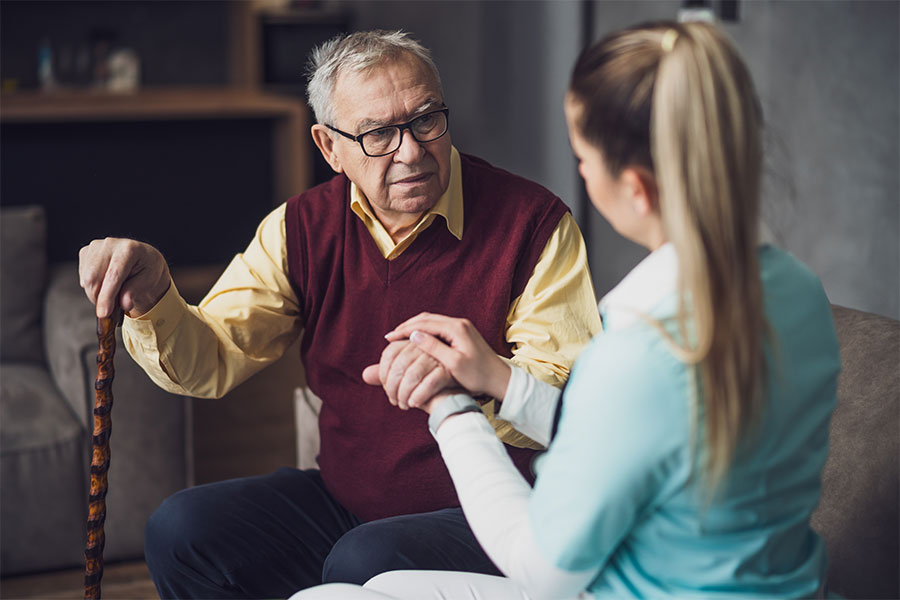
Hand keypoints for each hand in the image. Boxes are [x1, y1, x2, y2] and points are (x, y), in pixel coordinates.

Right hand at [79, 238, 170, 318]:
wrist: (142, 259)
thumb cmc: (147, 269)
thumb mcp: (149, 281)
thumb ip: (135, 291)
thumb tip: (124, 304)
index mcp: (129, 248)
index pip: (114, 275)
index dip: (107, 296)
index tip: (103, 313)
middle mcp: (110, 243)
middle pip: (94, 278)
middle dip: (100, 298)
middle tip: (111, 308)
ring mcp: (96, 246)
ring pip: (86, 279)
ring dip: (96, 294)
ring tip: (113, 294)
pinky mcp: (86, 252)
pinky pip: (83, 277)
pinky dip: (92, 287)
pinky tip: (105, 284)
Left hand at [361, 339, 454, 409]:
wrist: (452, 398)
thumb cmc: (426, 386)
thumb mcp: (404, 379)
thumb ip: (386, 375)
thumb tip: (365, 375)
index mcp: (412, 342)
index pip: (390, 353)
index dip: (383, 374)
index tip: (386, 389)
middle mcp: (425, 345)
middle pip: (400, 364)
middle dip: (392, 387)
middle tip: (394, 401)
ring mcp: (438, 357)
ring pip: (413, 375)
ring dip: (404, 394)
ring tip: (404, 405)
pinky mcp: (448, 371)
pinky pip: (429, 383)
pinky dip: (418, 396)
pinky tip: (415, 404)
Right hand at [385, 313, 510, 400]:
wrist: (499, 378)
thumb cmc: (478, 375)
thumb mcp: (454, 364)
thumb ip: (434, 348)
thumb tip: (414, 335)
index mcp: (457, 328)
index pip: (425, 323)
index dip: (405, 330)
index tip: (389, 338)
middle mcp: (459, 323)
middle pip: (427, 319)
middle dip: (407, 326)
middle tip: (390, 337)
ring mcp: (461, 327)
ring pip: (432, 322)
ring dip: (414, 328)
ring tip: (399, 337)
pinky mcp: (462, 333)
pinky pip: (438, 327)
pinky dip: (424, 331)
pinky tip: (416, 341)